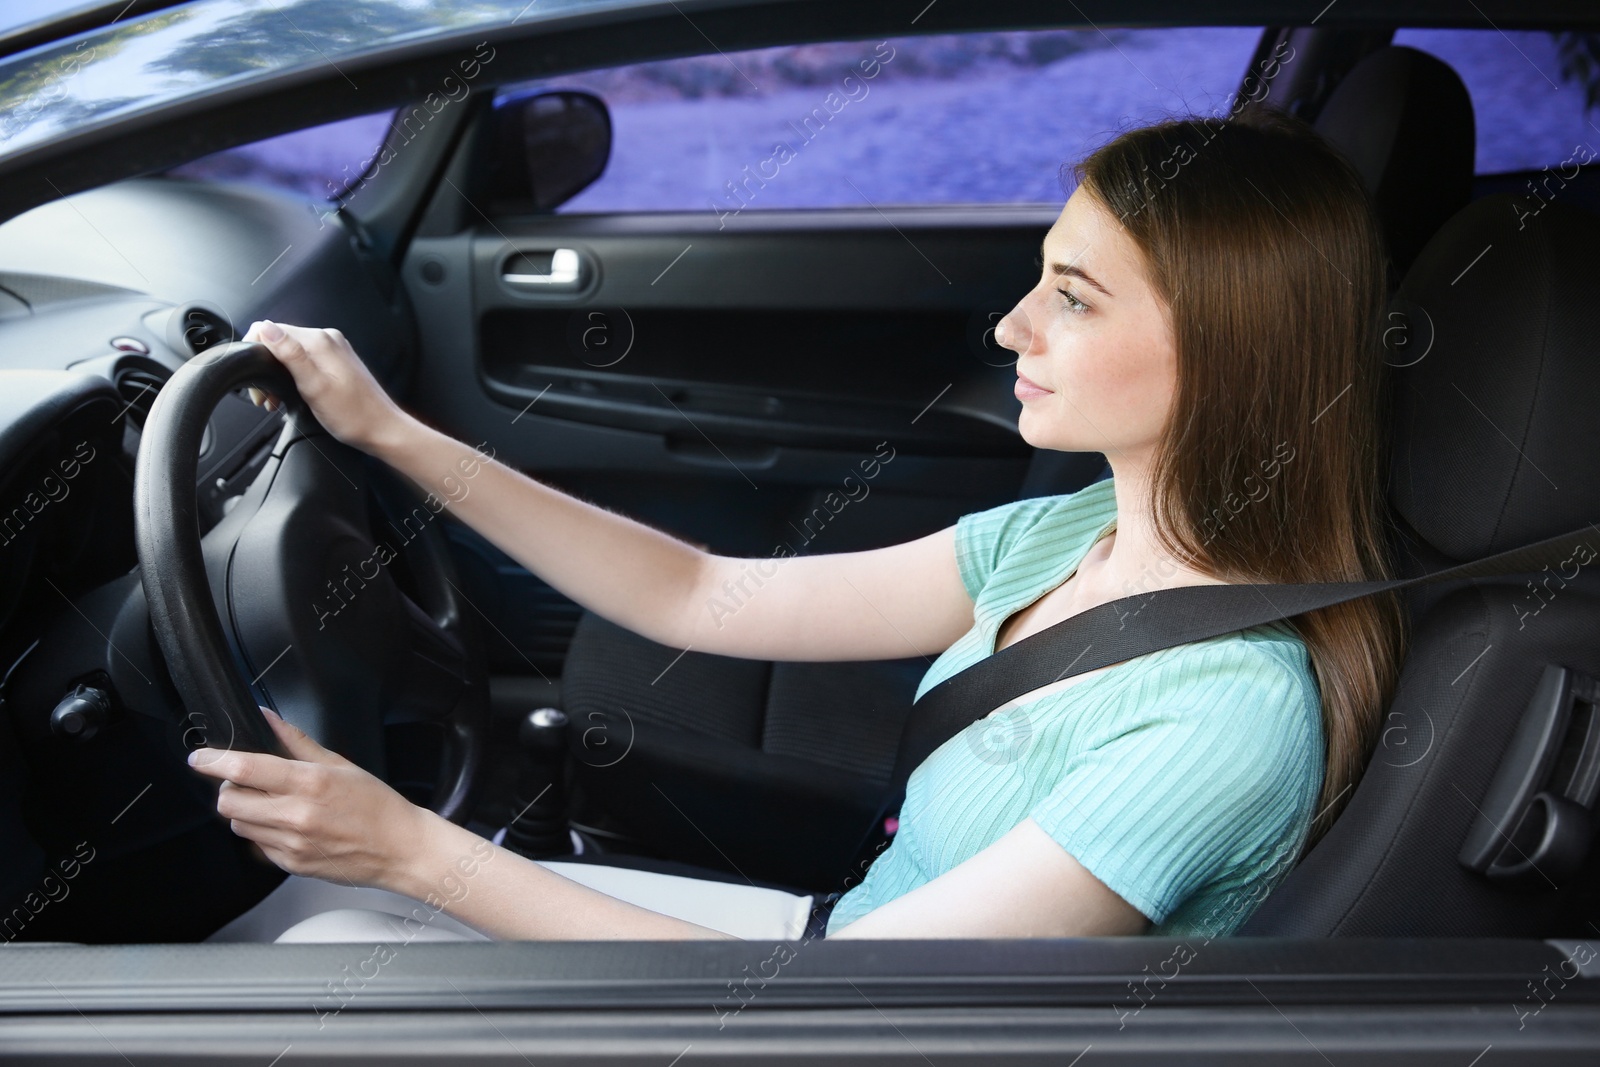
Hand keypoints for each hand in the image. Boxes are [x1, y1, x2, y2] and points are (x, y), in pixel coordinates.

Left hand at [187, 706, 430, 890]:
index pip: (245, 768)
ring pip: (238, 823)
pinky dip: (263, 831)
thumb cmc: (376, 805)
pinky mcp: (290, 865)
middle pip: (228, 800)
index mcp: (310, 783)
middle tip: (247, 781)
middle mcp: (296, 815)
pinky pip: (257, 845)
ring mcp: (291, 844)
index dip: (213, 760)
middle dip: (229, 787)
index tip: (199, 757)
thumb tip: (268, 718)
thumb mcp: (340, 765)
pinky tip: (289, 825)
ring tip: (273, 804)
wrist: (399, 849)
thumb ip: (296, 742)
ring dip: (245, 810)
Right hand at [240, 319, 409, 452]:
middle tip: (265, 398)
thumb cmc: (354, 416)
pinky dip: (291, 377)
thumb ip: (290, 355)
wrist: (383, 430)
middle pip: (279, 341)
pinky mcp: (336, 363)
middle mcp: (327, 340)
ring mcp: (333, 351)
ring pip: (289, 353)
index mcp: (320, 341)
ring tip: (276, 401)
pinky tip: (291, 396)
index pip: (270, 329)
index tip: (256, 381)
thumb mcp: (315, 387)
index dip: (254, 352)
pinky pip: (304, 361)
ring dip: (276, 375)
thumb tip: (265, 329)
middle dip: (264, 367)